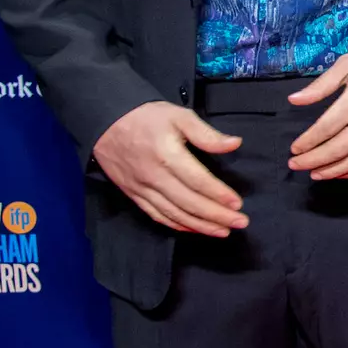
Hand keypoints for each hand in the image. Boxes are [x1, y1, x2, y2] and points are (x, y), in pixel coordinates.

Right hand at [92, 101, 246, 236]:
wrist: (107, 122)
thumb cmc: (148, 117)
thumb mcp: (180, 116)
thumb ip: (207, 134)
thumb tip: (234, 144)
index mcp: (167, 155)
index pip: (198, 181)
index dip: (218, 195)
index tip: (238, 204)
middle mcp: (154, 177)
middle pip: (188, 203)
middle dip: (216, 216)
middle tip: (240, 223)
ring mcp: (142, 189)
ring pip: (174, 214)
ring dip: (200, 226)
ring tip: (223, 231)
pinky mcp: (134, 195)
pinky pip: (157, 216)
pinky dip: (177, 225)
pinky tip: (195, 229)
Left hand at [288, 44, 347, 179]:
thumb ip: (322, 84)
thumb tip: (294, 100)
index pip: (328, 126)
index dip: (309, 141)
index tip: (294, 149)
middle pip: (340, 147)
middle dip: (315, 160)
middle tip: (296, 165)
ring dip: (334, 171)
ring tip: (315, 174)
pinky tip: (343, 174)